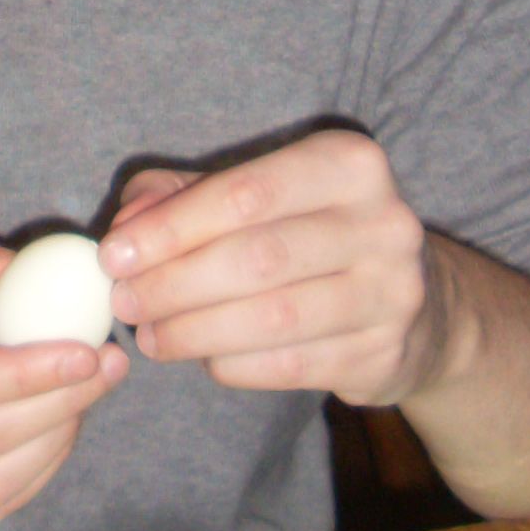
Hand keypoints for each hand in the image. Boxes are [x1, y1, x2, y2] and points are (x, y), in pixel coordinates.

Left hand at [101, 133, 446, 405]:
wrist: (416, 304)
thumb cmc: (310, 233)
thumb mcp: (254, 193)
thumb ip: (181, 195)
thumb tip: (125, 225)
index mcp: (348, 164)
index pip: (245, 194)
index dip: (171, 228)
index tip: (114, 255)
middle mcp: (383, 223)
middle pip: (256, 258)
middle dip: (174, 284)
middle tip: (123, 302)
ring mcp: (392, 293)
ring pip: (272, 318)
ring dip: (194, 332)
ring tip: (150, 337)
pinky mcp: (385, 353)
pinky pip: (289, 366)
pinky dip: (232, 364)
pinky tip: (203, 357)